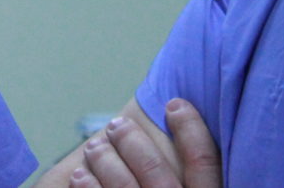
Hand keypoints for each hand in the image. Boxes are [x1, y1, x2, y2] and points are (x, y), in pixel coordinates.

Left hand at [70, 99, 220, 187]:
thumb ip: (195, 174)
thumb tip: (182, 118)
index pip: (204, 163)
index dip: (190, 128)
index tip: (175, 104)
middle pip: (154, 171)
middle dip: (131, 141)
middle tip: (117, 125)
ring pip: (124, 186)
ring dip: (104, 161)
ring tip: (95, 148)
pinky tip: (80, 176)